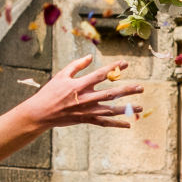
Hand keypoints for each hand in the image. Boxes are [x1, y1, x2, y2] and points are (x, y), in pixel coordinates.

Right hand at [18, 54, 145, 130]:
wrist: (41, 113)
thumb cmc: (50, 92)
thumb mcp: (62, 75)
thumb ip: (77, 65)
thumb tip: (90, 57)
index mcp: (79, 85)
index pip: (100, 74)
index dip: (113, 68)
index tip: (125, 64)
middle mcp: (86, 98)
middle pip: (111, 93)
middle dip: (127, 90)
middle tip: (141, 88)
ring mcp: (87, 111)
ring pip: (111, 110)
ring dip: (127, 108)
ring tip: (141, 107)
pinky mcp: (86, 120)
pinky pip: (104, 123)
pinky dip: (117, 124)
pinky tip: (128, 124)